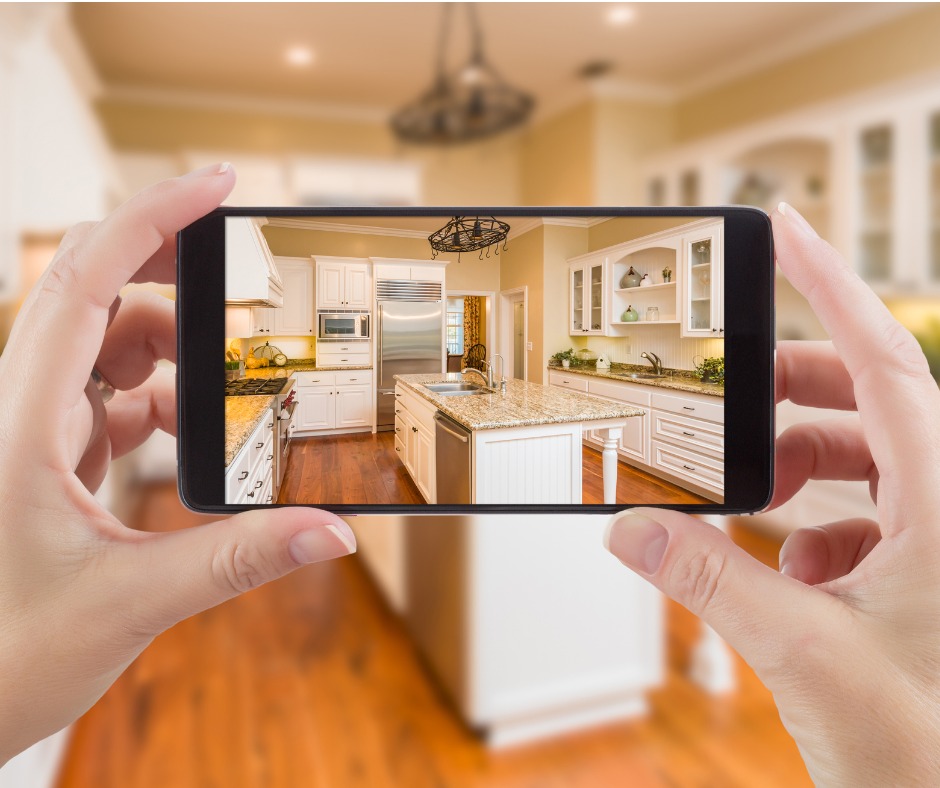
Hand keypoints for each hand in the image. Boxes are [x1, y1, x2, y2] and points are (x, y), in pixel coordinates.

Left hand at [0, 165, 355, 764]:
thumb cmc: (2, 657)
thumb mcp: (130, 603)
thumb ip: (238, 559)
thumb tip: (332, 532)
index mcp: (18, 426)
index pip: (80, 287)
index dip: (147, 222)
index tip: (213, 186)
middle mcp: (17, 413)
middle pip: (90, 297)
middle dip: (168, 281)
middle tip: (237, 286)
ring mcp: (29, 433)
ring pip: (101, 349)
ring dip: (166, 356)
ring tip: (219, 393)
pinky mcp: (45, 459)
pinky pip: (105, 399)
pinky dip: (154, 402)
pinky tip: (181, 438)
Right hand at [604, 204, 939, 784]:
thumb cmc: (932, 749)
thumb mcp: (807, 655)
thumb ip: (708, 583)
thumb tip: (629, 530)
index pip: (884, 357)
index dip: (830, 284)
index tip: (784, 230)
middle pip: (872, 401)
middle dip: (793, 396)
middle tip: (733, 402)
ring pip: (872, 459)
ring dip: (806, 471)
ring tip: (761, 503)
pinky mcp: (932, 574)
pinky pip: (876, 515)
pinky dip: (825, 526)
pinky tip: (801, 573)